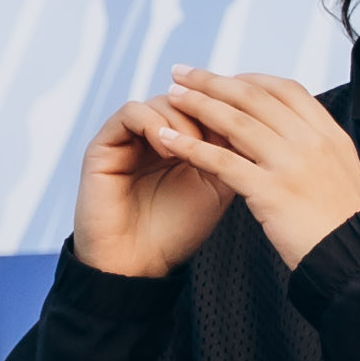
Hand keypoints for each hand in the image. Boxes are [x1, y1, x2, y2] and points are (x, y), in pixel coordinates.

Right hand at [71, 94, 236, 278]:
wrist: (138, 264)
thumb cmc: (174, 232)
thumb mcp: (217, 187)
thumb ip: (230, 152)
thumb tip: (254, 121)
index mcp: (182, 142)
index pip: (206, 105)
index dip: (227, 107)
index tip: (248, 123)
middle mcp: (155, 135)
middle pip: (186, 97)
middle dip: (208, 109)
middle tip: (221, 131)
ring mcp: (129, 137)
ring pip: (161, 100)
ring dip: (184, 119)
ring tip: (195, 147)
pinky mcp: (105, 144)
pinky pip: (131, 113)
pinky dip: (154, 124)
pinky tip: (169, 150)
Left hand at [128, 69, 359, 271]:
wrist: (357, 258)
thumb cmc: (344, 224)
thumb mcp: (342, 172)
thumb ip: (316, 149)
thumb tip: (290, 133)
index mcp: (329, 134)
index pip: (286, 90)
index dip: (250, 80)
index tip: (224, 79)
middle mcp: (311, 142)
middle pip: (254, 98)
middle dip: (214, 81)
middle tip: (184, 72)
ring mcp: (291, 165)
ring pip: (236, 122)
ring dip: (198, 104)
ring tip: (172, 95)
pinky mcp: (271, 192)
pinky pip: (223, 161)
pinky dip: (192, 147)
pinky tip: (169, 140)